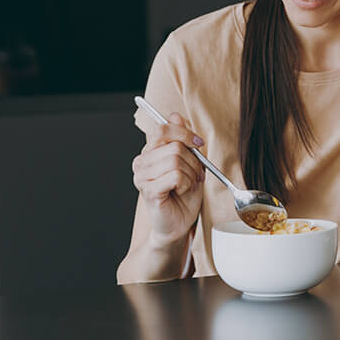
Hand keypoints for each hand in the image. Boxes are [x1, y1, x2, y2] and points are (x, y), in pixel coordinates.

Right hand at [131, 113, 205, 248]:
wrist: (179, 224)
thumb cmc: (183, 195)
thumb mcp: (188, 163)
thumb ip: (181, 140)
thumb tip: (175, 116)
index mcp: (148, 153)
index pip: (162, 130)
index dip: (184, 134)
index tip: (198, 144)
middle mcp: (141, 163)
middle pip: (174, 146)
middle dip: (193, 161)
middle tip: (194, 174)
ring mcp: (142, 177)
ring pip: (176, 160)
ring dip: (190, 173)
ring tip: (188, 184)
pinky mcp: (148, 190)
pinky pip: (175, 176)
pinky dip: (186, 183)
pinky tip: (182, 191)